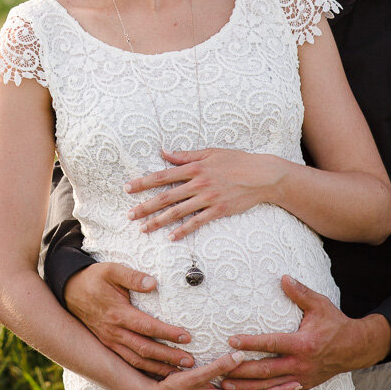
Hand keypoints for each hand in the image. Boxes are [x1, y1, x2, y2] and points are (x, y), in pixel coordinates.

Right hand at [63, 261, 193, 376]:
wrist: (69, 290)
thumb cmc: (93, 278)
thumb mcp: (111, 270)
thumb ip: (132, 276)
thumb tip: (153, 282)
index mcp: (117, 313)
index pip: (147, 327)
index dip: (168, 333)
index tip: (187, 336)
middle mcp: (114, 331)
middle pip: (145, 349)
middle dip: (168, 357)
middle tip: (190, 362)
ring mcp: (110, 341)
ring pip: (137, 360)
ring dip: (158, 368)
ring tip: (179, 372)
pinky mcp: (108, 345)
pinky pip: (128, 362)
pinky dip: (144, 371)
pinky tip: (157, 373)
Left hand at [127, 149, 284, 239]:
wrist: (263, 175)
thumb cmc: (236, 161)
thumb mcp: (210, 152)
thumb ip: (185, 155)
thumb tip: (163, 152)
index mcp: (194, 167)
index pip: (162, 176)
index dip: (143, 183)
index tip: (127, 188)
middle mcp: (198, 183)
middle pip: (166, 197)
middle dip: (145, 206)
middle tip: (129, 215)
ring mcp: (208, 198)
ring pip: (178, 212)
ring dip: (158, 221)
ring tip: (144, 229)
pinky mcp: (219, 210)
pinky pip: (197, 222)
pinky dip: (183, 230)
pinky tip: (171, 237)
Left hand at [220, 276, 390, 389]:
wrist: (356, 349)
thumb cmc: (335, 324)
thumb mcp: (320, 305)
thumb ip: (300, 293)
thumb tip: (283, 277)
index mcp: (304, 344)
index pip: (272, 343)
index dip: (251, 342)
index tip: (231, 340)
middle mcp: (301, 364)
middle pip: (266, 370)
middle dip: (242, 370)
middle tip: (220, 368)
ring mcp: (302, 377)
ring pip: (270, 386)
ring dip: (247, 386)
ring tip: (225, 384)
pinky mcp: (302, 385)